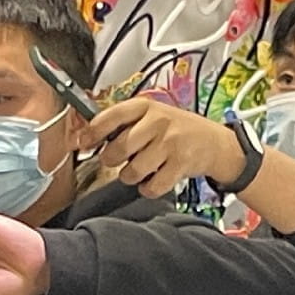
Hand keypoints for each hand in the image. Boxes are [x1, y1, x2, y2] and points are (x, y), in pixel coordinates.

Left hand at [82, 99, 245, 199]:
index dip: (90, 133)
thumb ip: (120, 124)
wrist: (213, 142)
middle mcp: (158, 122)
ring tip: (141, 168)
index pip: (110, 117)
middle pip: (118, 149)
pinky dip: (148, 188)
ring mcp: (170, 144)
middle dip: (112, 160)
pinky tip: (154, 178)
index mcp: (145, 106)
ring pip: (133, 171)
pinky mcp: (181, 165)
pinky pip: (151, 186)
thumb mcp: (150, 116)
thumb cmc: (175, 129)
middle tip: (119, 159)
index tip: (81, 143)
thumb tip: (83, 138)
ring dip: (131, 176)